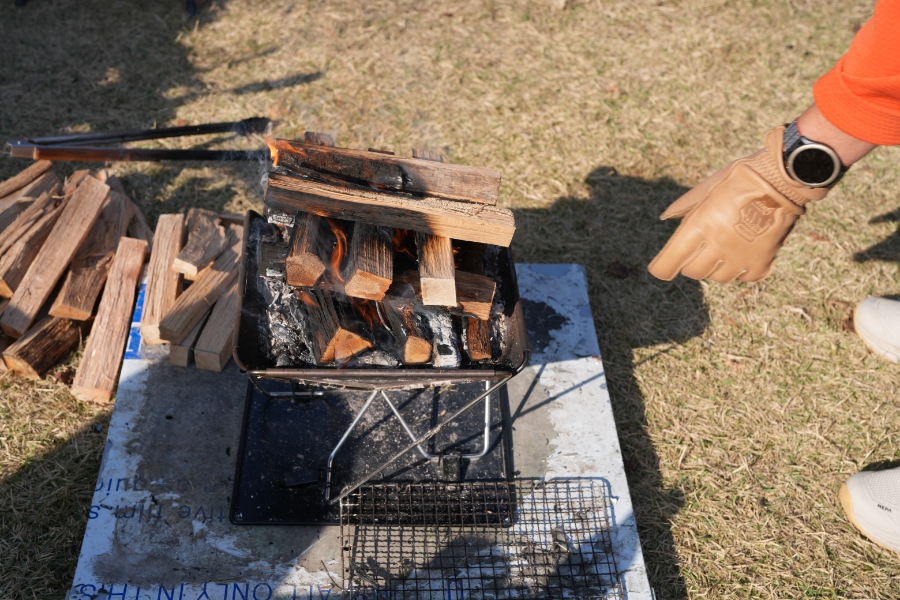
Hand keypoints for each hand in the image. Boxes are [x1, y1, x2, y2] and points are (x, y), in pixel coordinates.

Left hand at [648, 126, 828, 282]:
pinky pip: (742, 277)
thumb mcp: (708, 186)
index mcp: (699, 226)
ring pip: (716, 277)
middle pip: (692, 272)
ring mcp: (740, 257)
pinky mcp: (761, 263)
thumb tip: (664, 218)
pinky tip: (744, 249)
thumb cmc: (742, 178)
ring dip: (716, 266)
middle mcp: (717, 246)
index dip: (662, 267)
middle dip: (691, 261)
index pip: (668, 265)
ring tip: (726, 243)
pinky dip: (740, 268)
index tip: (662, 265)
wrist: (786, 178)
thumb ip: (684, 206)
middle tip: (702, 244)